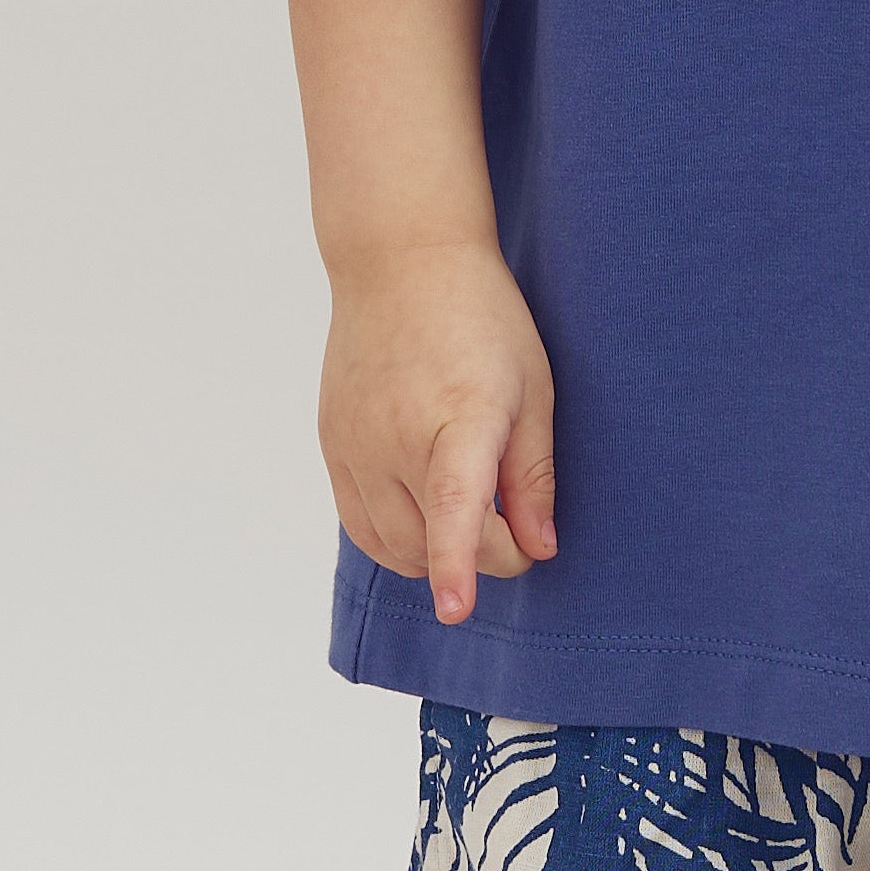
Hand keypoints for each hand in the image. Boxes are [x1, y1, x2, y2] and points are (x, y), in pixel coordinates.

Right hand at [316, 233, 559, 626]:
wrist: (399, 262)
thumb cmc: (482, 319)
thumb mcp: (532, 389)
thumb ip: (534, 476)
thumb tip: (538, 547)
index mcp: (460, 416)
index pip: (455, 504)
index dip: (458, 561)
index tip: (456, 608)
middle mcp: (396, 435)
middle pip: (433, 541)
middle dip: (484, 558)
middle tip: (516, 532)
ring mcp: (355, 444)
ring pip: (392, 546)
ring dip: (435, 558)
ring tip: (473, 524)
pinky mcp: (331, 445)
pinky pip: (360, 525)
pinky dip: (396, 542)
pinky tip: (426, 519)